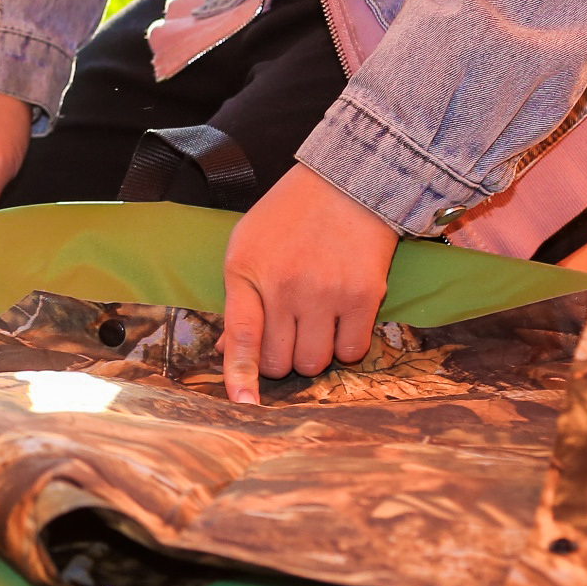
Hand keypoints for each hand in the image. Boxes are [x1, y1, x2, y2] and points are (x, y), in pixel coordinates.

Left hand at [220, 163, 398, 403]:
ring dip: (313, 354)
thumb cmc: (290, 216)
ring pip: (315, 363)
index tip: (243, 403)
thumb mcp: (247, 246)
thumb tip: (224, 351)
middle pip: (280, 361)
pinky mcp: (362, 297)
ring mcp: (324, 293)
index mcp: (247, 271)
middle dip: (281, 359)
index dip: (239, 374)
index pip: (240, 335)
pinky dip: (346, 346)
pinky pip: (352, 352)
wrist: (347, 182)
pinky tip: (342, 319)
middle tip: (288, 334)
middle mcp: (284, 286)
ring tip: (315, 321)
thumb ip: (237, 299)